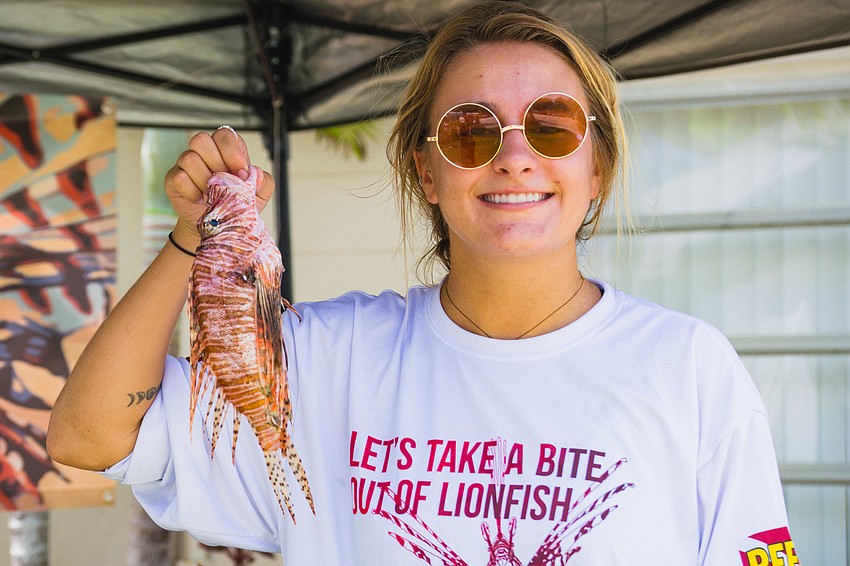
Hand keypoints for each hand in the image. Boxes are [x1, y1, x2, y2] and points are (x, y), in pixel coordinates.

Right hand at [164, 126, 274, 241]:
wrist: (218, 226)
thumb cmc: (237, 204)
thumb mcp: (259, 195)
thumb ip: (264, 182)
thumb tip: (257, 175)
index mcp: (225, 149)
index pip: (224, 135)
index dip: (232, 152)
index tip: (241, 174)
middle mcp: (204, 152)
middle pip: (200, 139)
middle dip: (217, 163)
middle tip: (225, 184)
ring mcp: (185, 164)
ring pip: (189, 158)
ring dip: (204, 180)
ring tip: (213, 195)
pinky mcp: (173, 179)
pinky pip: (179, 178)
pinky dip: (192, 191)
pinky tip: (201, 200)